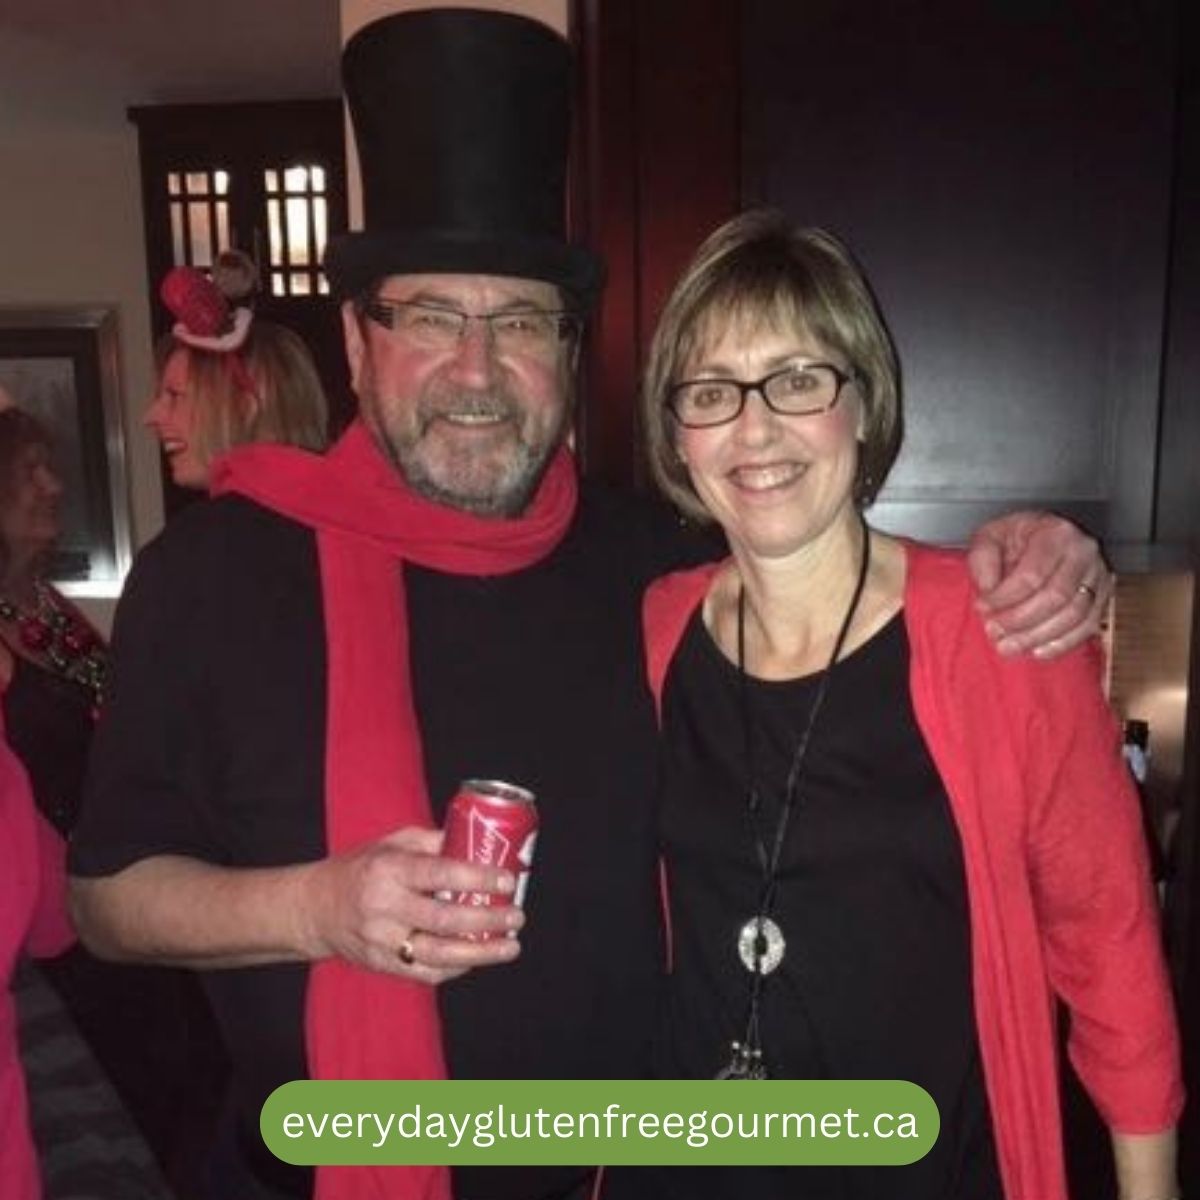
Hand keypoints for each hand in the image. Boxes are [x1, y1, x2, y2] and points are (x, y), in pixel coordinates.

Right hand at [295, 826, 522, 983]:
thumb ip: (432, 842)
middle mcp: (385, 907)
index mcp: (389, 870)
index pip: (440, 873)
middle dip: (487, 919)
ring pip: (439, 954)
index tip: (506, 880)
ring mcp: (382, 940)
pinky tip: (478, 958)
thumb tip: (477, 843)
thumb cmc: (360, 869)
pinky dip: (456, 968)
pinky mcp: (382, 964)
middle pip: (445, 918)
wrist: (315, 909)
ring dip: (481, 953)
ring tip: (510, 946)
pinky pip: (426, 973)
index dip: (478, 877)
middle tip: (516, 916)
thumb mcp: (391, 843)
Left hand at [966, 511, 1111, 659]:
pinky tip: (1037, 650)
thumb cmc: (1015, 538)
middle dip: (1020, 621)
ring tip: (1009, 646)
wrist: (1040, 537)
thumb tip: (989, 593)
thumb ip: (984, 562)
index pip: (1032, 574)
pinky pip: (1088, 627)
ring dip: (1037, 637)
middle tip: (994, 632)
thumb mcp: (989, 538)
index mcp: (1056, 533)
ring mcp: (1098, 576)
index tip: (982, 608)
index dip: (1004, 598)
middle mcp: (1083, 553)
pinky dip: (1061, 644)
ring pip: (1074, 616)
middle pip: (1056, 597)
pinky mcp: (1103, 597)